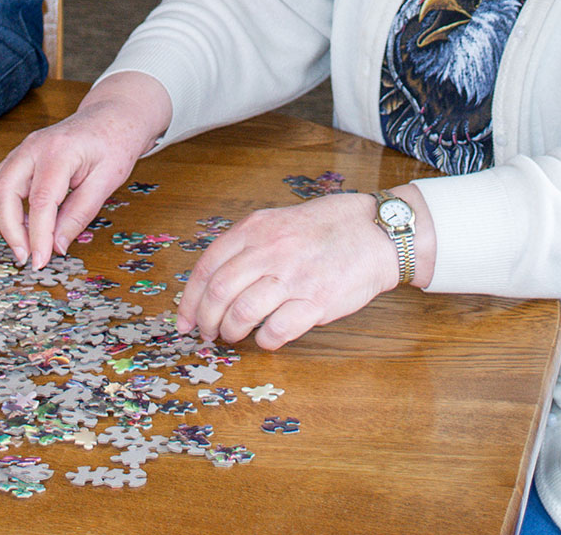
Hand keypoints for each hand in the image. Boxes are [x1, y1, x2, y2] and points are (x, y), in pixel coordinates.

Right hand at [0, 72, 171, 268]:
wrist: (113, 116)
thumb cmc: (115, 143)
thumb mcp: (108, 181)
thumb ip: (80, 214)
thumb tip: (57, 246)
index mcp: (60, 151)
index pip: (40, 201)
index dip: (37, 236)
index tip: (40, 261)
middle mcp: (34, 146)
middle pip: (4, 191)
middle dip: (10, 230)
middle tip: (27, 258)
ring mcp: (24, 148)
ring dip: (3, 219)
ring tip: (26, 243)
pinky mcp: (21, 155)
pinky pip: (0, 182)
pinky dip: (5, 206)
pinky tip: (24, 223)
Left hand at [175, 192, 400, 349]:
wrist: (376, 233)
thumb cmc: (326, 228)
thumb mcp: (278, 221)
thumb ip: (247, 245)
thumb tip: (213, 281)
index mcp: (256, 229)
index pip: (207, 268)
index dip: (189, 300)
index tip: (185, 320)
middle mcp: (270, 250)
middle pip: (219, 294)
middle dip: (206, 321)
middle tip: (208, 333)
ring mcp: (293, 277)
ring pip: (242, 314)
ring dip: (231, 332)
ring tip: (234, 336)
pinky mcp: (316, 302)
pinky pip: (276, 331)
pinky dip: (264, 341)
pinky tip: (266, 338)